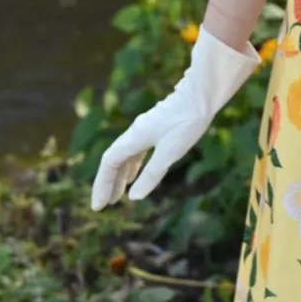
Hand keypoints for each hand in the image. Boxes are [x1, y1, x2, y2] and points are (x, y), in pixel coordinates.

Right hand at [89, 26, 260, 210]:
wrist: (202, 95)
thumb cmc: (186, 123)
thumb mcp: (169, 153)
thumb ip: (151, 175)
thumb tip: (134, 197)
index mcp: (133, 138)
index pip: (109, 163)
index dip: (101, 184)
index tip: (98, 206)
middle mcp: (134, 133)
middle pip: (113, 160)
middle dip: (107, 183)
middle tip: (104, 205)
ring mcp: (144, 130)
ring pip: (125, 156)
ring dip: (119, 177)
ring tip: (117, 197)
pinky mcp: (155, 129)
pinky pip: (136, 151)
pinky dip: (132, 166)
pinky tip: (134, 177)